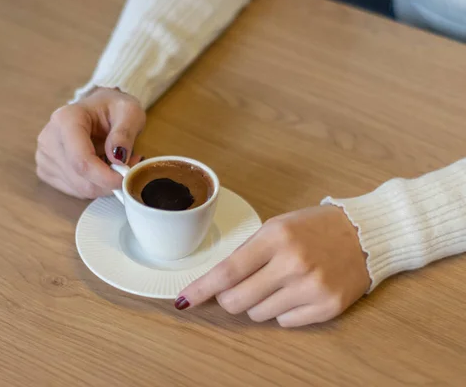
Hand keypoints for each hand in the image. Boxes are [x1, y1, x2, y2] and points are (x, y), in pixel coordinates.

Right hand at [36, 87, 145, 198]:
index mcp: (66, 119)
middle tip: (129, 168)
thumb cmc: (113, 109)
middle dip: (109, 181)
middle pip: (80, 179)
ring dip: (104, 184)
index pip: (81, 160)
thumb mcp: (129, 111)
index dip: (105, 177)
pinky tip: (102, 168)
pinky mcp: (46, 170)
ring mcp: (44, 156)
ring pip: (80, 188)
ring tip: (117, 164)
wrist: (98, 110)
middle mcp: (49, 138)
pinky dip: (94, 185)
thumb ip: (125, 132)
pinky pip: (75, 190)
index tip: (126, 179)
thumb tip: (118, 157)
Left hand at [175, 206, 370, 326]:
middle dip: (229, 299)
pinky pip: (284, 322)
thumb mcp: (277, 227)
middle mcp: (293, 263)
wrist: (365, 234)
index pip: (228, 271)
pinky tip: (297, 292)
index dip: (201, 288)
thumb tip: (217, 282)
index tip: (183, 301)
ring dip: (258, 303)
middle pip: (237, 300)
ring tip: (279, 283)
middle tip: (239, 288)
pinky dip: (283, 311)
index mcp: (276, 237)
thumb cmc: (315, 228)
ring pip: (258, 314)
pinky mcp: (327, 307)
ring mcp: (312, 288)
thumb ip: (248, 253)